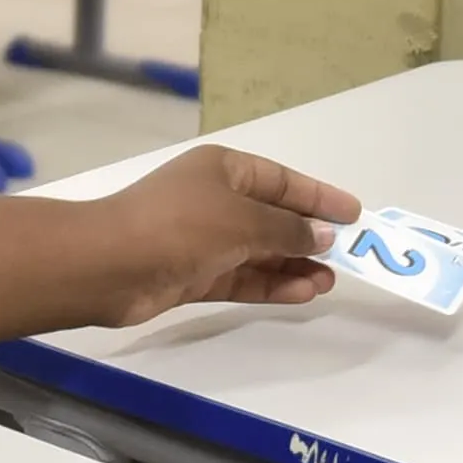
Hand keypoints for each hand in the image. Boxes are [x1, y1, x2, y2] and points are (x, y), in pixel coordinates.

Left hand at [91, 146, 357, 326]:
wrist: (109, 266)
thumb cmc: (180, 226)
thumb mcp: (243, 220)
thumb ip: (287, 230)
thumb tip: (322, 236)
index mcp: (223, 169)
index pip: (281, 180)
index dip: (318, 197)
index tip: (354, 215)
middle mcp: (213, 200)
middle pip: (271, 218)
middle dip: (308, 236)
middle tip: (348, 256)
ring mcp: (201, 240)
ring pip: (258, 253)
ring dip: (293, 266)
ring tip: (330, 281)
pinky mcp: (192, 275)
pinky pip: (241, 278)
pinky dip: (269, 285)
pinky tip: (302, 292)